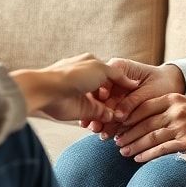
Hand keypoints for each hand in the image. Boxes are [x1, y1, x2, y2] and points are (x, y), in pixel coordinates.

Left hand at [12, 54, 139, 125]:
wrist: (50, 90)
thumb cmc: (74, 74)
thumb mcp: (101, 68)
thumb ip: (118, 75)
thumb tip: (132, 84)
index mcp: (92, 65)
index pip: (113, 75)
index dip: (123, 83)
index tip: (135, 91)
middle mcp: (89, 81)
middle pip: (110, 92)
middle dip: (120, 99)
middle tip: (130, 106)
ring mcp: (86, 97)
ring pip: (106, 106)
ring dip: (114, 111)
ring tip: (124, 115)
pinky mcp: (83, 112)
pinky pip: (99, 117)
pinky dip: (107, 120)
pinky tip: (115, 121)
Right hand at [82, 59, 185, 138]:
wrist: (172, 85)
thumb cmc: (162, 83)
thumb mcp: (148, 92)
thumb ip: (132, 102)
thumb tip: (118, 116)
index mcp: (118, 68)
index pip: (104, 80)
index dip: (100, 95)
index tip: (99, 108)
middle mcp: (112, 79)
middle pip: (100, 95)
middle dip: (97, 111)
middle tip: (95, 127)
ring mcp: (114, 92)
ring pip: (103, 106)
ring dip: (101, 120)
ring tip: (100, 133)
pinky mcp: (117, 104)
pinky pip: (110, 114)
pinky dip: (109, 124)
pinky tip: (107, 134)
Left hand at [113, 93, 185, 162]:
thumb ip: (166, 106)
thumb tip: (140, 117)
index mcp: (174, 98)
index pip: (144, 106)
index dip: (128, 116)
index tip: (118, 124)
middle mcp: (177, 110)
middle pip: (145, 123)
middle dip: (128, 133)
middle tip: (116, 141)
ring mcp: (182, 126)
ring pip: (151, 137)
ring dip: (135, 145)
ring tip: (123, 151)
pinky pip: (161, 149)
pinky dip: (147, 155)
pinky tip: (138, 158)